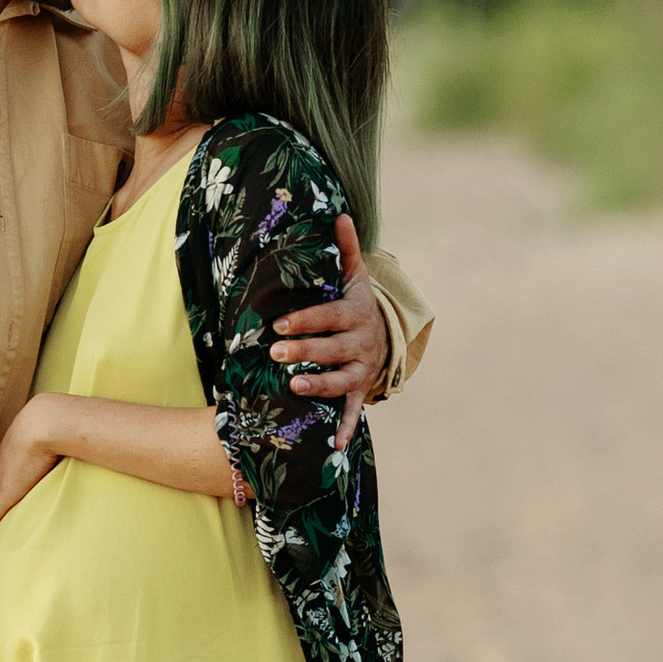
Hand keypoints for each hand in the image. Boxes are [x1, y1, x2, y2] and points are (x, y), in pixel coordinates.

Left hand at [0, 397, 63, 552]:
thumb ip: (64, 438)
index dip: (3, 484)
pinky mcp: (6, 494)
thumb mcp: (55, 429)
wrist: (45, 423)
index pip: (4, 472)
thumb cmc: (53, 421)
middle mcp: (2, 466)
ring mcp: (2, 481)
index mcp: (12, 450)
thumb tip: (84, 439)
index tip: (5, 491)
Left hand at [265, 211, 385, 448]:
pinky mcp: (360, 392)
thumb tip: (339, 215)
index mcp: (355, 315)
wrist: (387, 336)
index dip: (306, 321)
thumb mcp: (355, 276)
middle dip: (305, 351)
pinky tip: (331, 446)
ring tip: (294, 385)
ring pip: (341, 381)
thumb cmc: (358, 303)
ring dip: (319, 385)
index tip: (279, 323)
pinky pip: (352, 412)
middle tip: (275, 352)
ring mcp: (362, 371)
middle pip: (332, 350)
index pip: (329, 317)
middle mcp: (361, 345)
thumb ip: (345, 249)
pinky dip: (344, 429)